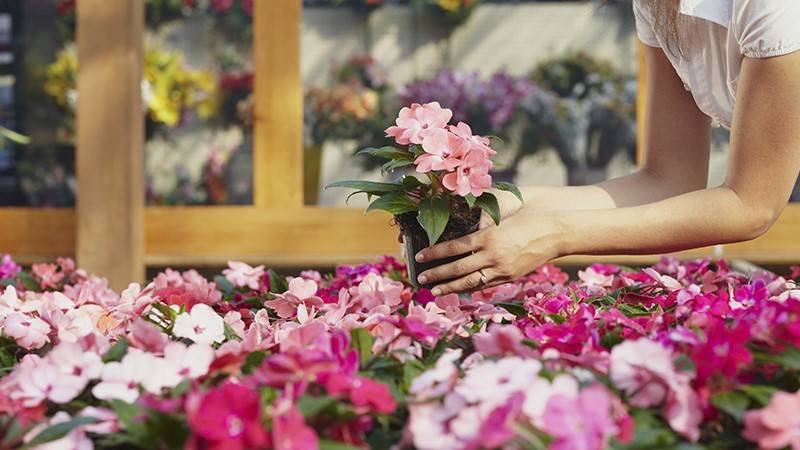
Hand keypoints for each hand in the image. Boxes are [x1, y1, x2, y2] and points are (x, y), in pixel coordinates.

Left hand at [415, 209, 563, 294]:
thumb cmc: (527, 216)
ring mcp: (502, 269)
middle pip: (458, 268)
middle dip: (436, 274)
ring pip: (470, 282)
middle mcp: (493, 255)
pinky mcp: (511, 276)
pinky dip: (471, 287)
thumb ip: (479, 224)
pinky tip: (460, 288)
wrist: (555, 230)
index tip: (420, 256)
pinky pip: (486, 285)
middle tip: (420, 278)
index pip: (453, 247)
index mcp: (488, 237)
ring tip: (435, 291)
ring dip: (450, 287)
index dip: (435, 253)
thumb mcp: (499, 215)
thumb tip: (458, 227)